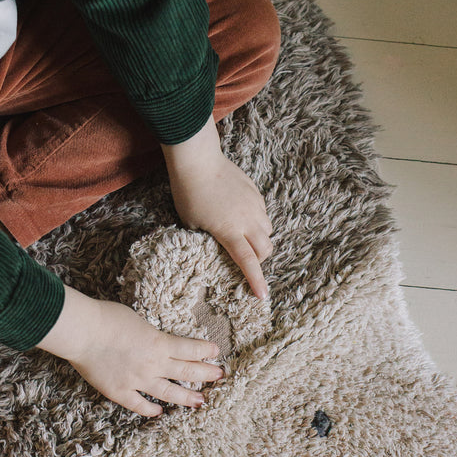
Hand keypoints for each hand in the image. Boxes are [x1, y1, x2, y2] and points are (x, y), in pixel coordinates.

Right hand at [36, 286, 223, 416]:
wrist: (84, 332)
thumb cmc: (107, 318)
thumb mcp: (137, 320)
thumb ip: (150, 335)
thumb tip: (155, 340)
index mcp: (159, 344)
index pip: (190, 349)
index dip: (205, 351)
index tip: (216, 353)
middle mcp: (153, 364)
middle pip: (186, 372)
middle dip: (206, 374)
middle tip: (219, 376)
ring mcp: (138, 381)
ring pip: (168, 393)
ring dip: (186, 398)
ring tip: (200, 402)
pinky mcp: (120, 392)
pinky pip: (139, 405)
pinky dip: (150, 410)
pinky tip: (159, 412)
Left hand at [162, 116, 273, 298]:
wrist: (197, 161)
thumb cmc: (188, 194)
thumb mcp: (192, 225)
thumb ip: (209, 238)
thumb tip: (216, 246)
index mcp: (230, 232)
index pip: (248, 263)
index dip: (257, 281)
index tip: (262, 296)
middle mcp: (247, 220)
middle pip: (266, 249)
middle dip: (260, 260)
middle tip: (247, 260)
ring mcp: (254, 205)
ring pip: (268, 230)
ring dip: (260, 239)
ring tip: (244, 236)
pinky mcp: (255, 192)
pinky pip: (263, 212)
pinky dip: (257, 221)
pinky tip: (241, 216)